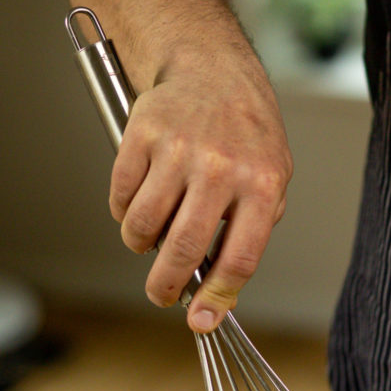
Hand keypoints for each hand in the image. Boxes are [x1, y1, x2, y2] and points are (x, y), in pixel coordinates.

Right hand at [111, 51, 292, 328]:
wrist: (213, 70)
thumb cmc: (246, 136)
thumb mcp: (269, 180)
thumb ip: (250, 232)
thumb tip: (217, 295)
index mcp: (262, 184)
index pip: (239, 259)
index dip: (217, 298)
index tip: (201, 320)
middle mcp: (222, 167)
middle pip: (184, 249)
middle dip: (166, 286)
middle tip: (160, 295)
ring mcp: (180, 148)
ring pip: (144, 225)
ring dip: (140, 246)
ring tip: (148, 241)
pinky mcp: (143, 133)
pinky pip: (121, 195)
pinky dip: (123, 213)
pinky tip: (136, 206)